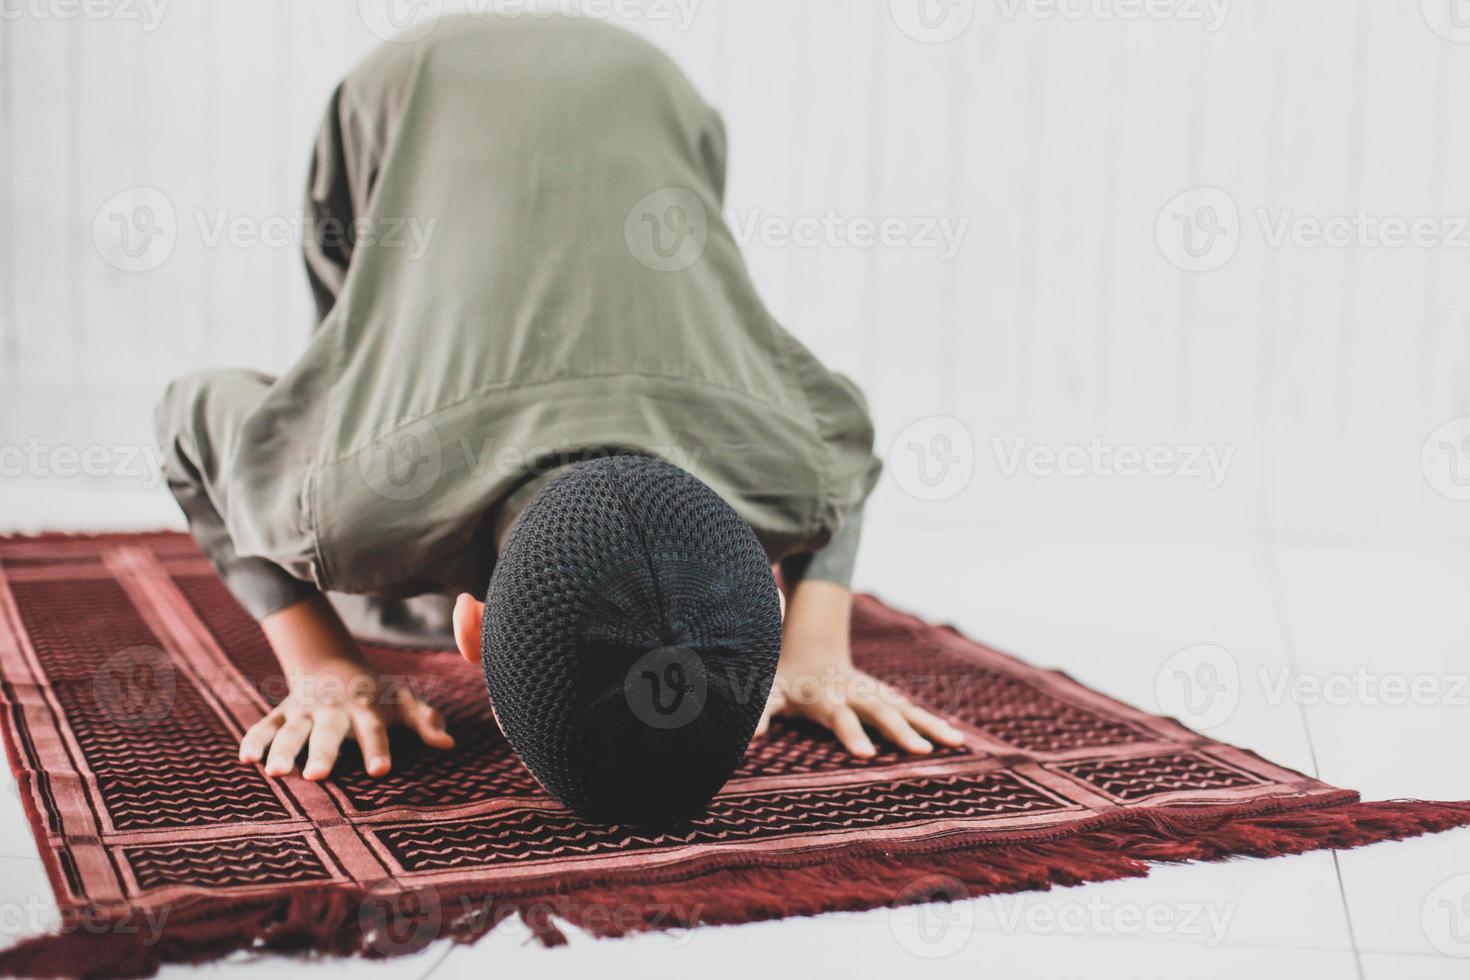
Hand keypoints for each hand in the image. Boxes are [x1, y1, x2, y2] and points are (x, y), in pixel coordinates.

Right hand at [239, 655, 453, 778]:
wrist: (333, 663)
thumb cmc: (376, 693)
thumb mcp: (404, 700)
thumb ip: (424, 720)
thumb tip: (448, 743)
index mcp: (366, 707)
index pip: (374, 730)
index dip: (377, 748)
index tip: (380, 770)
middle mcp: (333, 709)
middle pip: (328, 732)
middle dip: (322, 752)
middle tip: (318, 776)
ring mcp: (305, 710)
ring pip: (292, 730)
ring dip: (283, 749)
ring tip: (277, 773)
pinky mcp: (283, 712)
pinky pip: (266, 724)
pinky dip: (255, 738)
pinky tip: (247, 758)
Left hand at [754, 579, 963, 757]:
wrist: (809, 650)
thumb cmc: (785, 680)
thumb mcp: (766, 693)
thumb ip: (759, 712)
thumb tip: (750, 737)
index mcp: (824, 696)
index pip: (840, 717)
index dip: (853, 734)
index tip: (867, 755)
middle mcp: (853, 692)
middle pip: (879, 712)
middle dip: (900, 731)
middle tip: (921, 752)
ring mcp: (872, 692)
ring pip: (903, 708)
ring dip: (928, 724)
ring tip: (956, 742)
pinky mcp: (884, 695)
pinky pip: (910, 709)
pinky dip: (932, 721)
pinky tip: (955, 737)